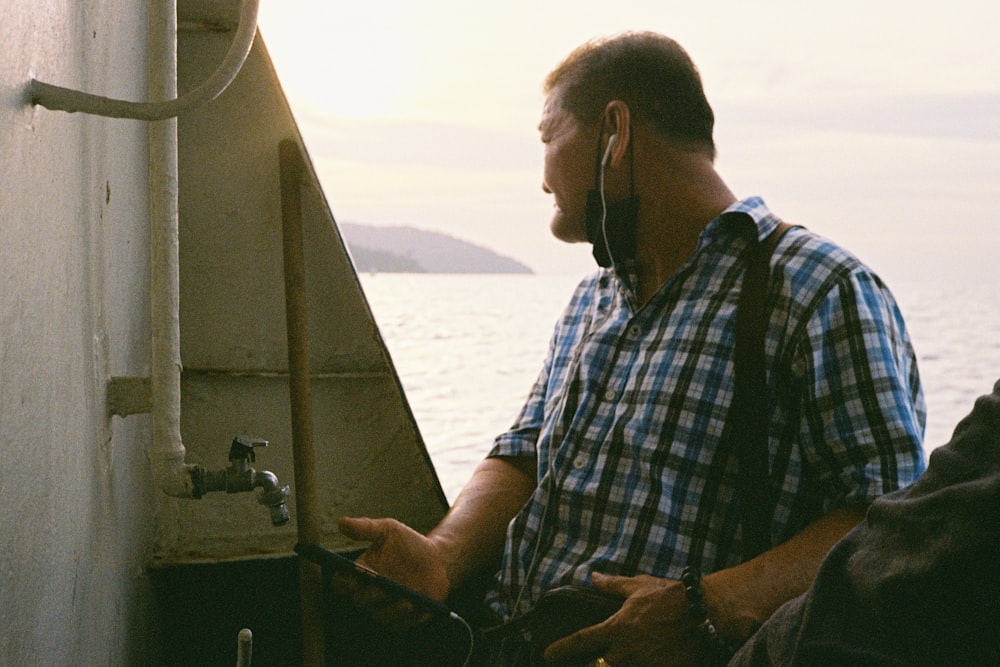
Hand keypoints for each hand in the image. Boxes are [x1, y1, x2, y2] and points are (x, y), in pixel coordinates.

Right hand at [335, 516, 451, 628]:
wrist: (437, 561)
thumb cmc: (409, 544)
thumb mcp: (389, 530)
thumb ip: (365, 527)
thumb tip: (341, 523)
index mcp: (360, 573)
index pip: (341, 583)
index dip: (343, 580)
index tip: (355, 571)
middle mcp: (367, 594)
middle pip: (359, 600)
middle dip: (369, 593)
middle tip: (382, 584)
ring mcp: (382, 609)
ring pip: (378, 615)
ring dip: (390, 607)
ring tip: (406, 599)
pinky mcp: (399, 622)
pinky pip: (397, 625)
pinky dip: (404, 617)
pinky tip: (413, 606)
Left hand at [544, 572, 700, 666]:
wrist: (706, 614)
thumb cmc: (671, 597)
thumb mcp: (639, 586)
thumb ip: (613, 585)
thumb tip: (593, 577)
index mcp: (616, 628)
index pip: (581, 641)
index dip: (561, 648)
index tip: (547, 654)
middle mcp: (625, 651)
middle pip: (599, 665)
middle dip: (597, 663)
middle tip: (598, 656)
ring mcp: (643, 664)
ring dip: (619, 662)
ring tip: (630, 652)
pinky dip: (642, 665)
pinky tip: (649, 659)